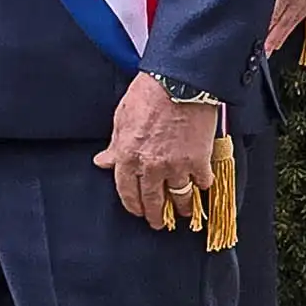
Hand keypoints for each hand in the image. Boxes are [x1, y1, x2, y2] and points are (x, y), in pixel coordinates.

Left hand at [93, 72, 216, 229]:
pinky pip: (201, 183)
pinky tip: (202, 188)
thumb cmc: (148, 94)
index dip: (132, 205)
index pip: (126, 191)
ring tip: (184, 213)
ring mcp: (176, 166)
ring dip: (182, 208)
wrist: (179, 82)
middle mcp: (150, 166)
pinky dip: (202, 187)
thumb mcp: (121, 118)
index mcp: (127, 156)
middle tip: (158, 222)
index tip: (137, 211)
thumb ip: (114, 145)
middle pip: (152, 200)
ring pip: (179, 198)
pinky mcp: (199, 161)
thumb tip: (103, 162)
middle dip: (155, 215)